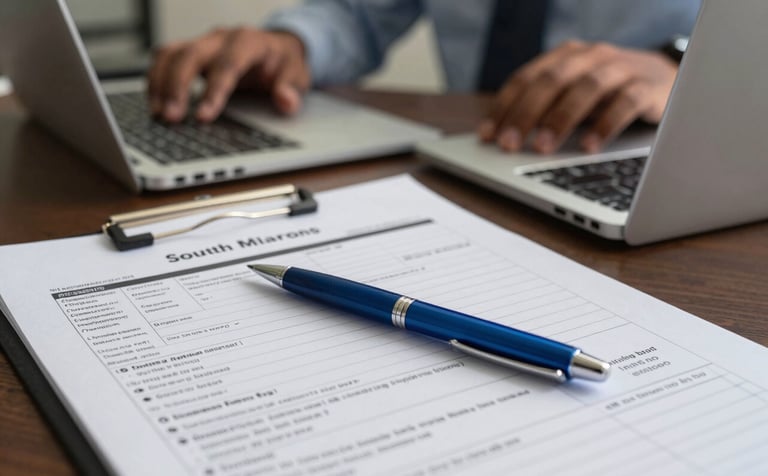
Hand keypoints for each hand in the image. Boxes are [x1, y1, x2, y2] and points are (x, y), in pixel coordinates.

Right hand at [147, 28, 310, 122]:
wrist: (276, 50)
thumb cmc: (284, 64)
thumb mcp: (298, 76)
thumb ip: (292, 88)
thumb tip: (286, 100)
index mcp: (249, 41)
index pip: (228, 64)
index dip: (214, 91)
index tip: (204, 117)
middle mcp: (221, 38)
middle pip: (191, 55)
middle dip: (178, 87)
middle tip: (172, 118)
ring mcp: (202, 43)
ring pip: (171, 54)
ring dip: (160, 84)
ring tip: (158, 114)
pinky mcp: (189, 52)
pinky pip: (164, 60)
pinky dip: (155, 80)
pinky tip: (155, 105)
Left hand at [477, 40, 678, 153]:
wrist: (669, 79)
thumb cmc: (609, 93)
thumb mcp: (573, 96)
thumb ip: (545, 109)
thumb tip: (504, 140)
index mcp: (566, 56)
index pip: (526, 78)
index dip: (504, 107)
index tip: (487, 136)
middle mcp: (591, 57)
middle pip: (551, 81)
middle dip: (525, 114)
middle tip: (508, 145)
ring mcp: (621, 68)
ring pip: (586, 88)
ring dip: (560, 120)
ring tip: (542, 148)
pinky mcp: (649, 86)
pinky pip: (625, 102)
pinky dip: (605, 126)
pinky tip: (588, 148)